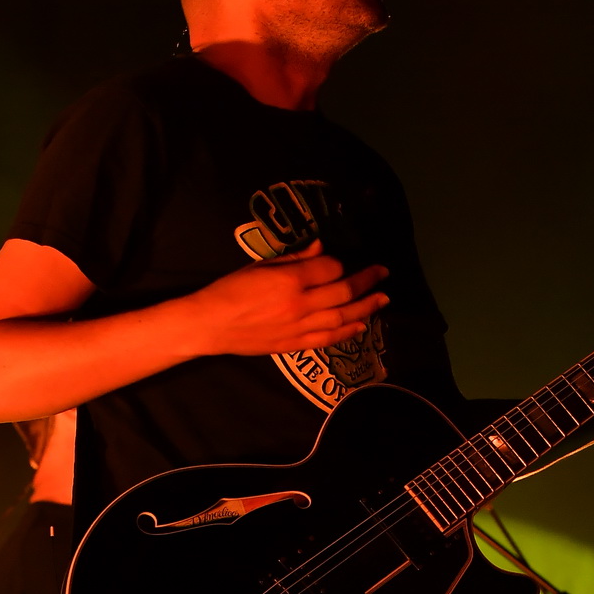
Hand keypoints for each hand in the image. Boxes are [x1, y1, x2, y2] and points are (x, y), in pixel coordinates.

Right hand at [191, 239, 389, 355]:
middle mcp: (299, 304)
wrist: (210, 325)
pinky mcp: (295, 345)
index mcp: (289, 280)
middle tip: (383, 273)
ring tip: (383, 298)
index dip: (338, 263)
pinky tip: (361, 325)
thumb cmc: (230, 290)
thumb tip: (321, 248)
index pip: (329, 268)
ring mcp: (299, 327)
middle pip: (343, 291)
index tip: (339, 262)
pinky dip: (347, 332)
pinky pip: (328, 339)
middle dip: (366, 281)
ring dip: (365, 307)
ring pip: (342, 317)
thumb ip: (294, 258)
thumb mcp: (259, 265)